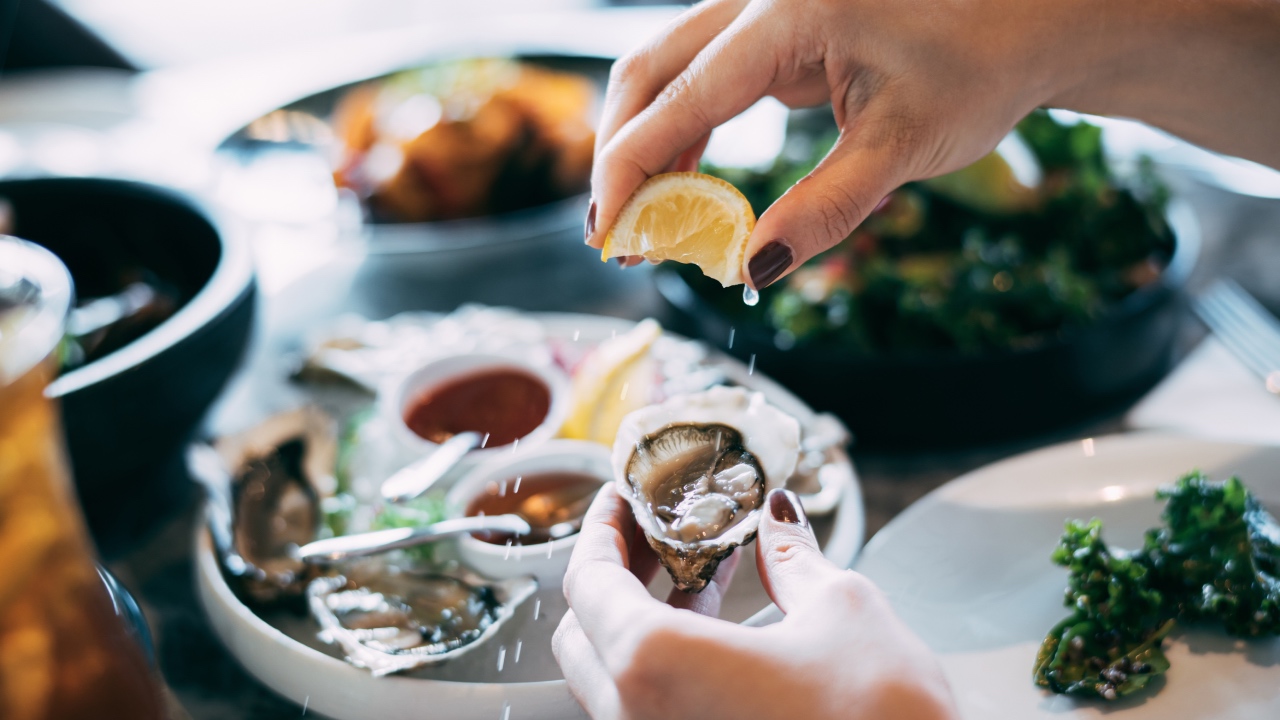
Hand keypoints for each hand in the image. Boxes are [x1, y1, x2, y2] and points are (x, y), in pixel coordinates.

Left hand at [552, 485, 957, 719]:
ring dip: (641, 620)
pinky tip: (718, 633)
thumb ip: (791, 558)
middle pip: (584, 635)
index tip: (620, 502)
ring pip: (615, 679)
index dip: (602, 531)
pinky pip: (652, 711)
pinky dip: (666, 666)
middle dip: (613, 575)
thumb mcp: (842, 611)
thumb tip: (778, 519)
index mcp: (657, 666)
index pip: (588, 583)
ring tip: (695, 573)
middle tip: (654, 533)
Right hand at [583, 0, 1279, 285]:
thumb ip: (823, 210)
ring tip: (639, 224)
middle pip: (652, 67)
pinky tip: (681, 189)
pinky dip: (684, 132)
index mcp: (793, 11)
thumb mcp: (903, 149)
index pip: (683, 94)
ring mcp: (765, 9)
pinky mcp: (776, 29)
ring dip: (646, 144)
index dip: (632, 167)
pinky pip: (705, 77)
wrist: (1030, 20)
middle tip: (612, 235)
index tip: (606, 230)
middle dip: (620, 152)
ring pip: (669, 68)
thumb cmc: (982, 68)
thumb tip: (752, 269)